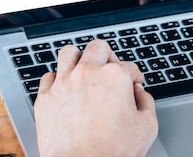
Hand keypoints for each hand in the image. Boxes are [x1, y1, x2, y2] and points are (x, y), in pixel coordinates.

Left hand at [35, 40, 157, 156]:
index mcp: (114, 76)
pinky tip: (64, 88)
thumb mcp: (147, 127)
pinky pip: (48, 76)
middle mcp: (87, 73)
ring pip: (68, 53)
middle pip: (98, 47)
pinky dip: (56, 79)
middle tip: (110, 69)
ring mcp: (63, 83)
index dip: (135, 77)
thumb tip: (139, 94)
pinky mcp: (45, 98)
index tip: (134, 86)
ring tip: (83, 69)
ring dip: (78, 58)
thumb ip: (146, 102)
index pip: (129, 66)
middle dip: (108, 55)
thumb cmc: (112, 152)